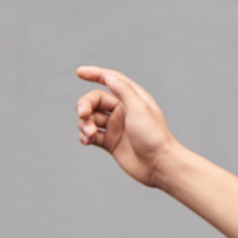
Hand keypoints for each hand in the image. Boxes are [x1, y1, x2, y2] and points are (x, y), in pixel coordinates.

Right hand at [74, 66, 177, 186]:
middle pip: (95, 100)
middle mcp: (123, 111)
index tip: (79, 72)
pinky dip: (84, 136)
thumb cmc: (153, 135)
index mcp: (133, 99)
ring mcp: (115, 127)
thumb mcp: (139, 108)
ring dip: (84, 123)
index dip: (95, 74)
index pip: (111, 80)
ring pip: (90, 118)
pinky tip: (87, 140)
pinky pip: (90, 135)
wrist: (159, 164)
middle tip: (82, 113)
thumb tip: (109, 76)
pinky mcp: (110, 143)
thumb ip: (123, 91)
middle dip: (85, 105)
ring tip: (90, 133)